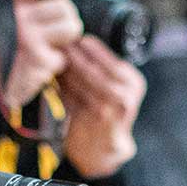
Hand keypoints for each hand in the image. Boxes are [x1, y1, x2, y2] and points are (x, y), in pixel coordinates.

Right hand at [0, 0, 83, 110]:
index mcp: (5, 3)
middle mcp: (18, 17)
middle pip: (63, 7)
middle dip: (67, 19)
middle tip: (61, 32)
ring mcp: (30, 38)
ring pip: (71, 28)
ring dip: (68, 39)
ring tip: (56, 46)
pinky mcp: (39, 61)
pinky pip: (62, 57)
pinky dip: (55, 65)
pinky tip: (40, 69)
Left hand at [58, 36, 145, 178]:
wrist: (105, 147)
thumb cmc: (106, 111)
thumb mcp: (114, 87)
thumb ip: (100, 68)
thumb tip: (76, 41)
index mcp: (133, 82)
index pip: (110, 60)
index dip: (90, 48)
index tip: (74, 38)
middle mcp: (125, 96)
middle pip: (94, 71)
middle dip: (73, 57)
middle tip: (58, 45)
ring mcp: (109, 110)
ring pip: (81, 84)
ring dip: (65, 70)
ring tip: (52, 59)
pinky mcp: (92, 121)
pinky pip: (73, 98)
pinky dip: (62, 87)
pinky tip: (53, 79)